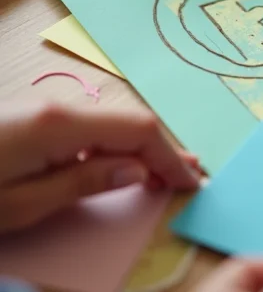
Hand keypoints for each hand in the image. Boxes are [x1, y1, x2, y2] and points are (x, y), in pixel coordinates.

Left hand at [0, 102, 200, 232]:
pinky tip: (123, 163)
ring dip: (140, 149)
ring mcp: (46, 111)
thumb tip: (137, 171)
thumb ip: (83, 182)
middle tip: (191, 175)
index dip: (170, 157)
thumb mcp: (22, 203)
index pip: (138, 131)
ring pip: (111, 126)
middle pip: (129, 124)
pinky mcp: (35, 120)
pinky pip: (90, 130)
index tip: (191, 182)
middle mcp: (60, 108)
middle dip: (162, 151)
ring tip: (165, 172)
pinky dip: (115, 147)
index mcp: (61, 125)